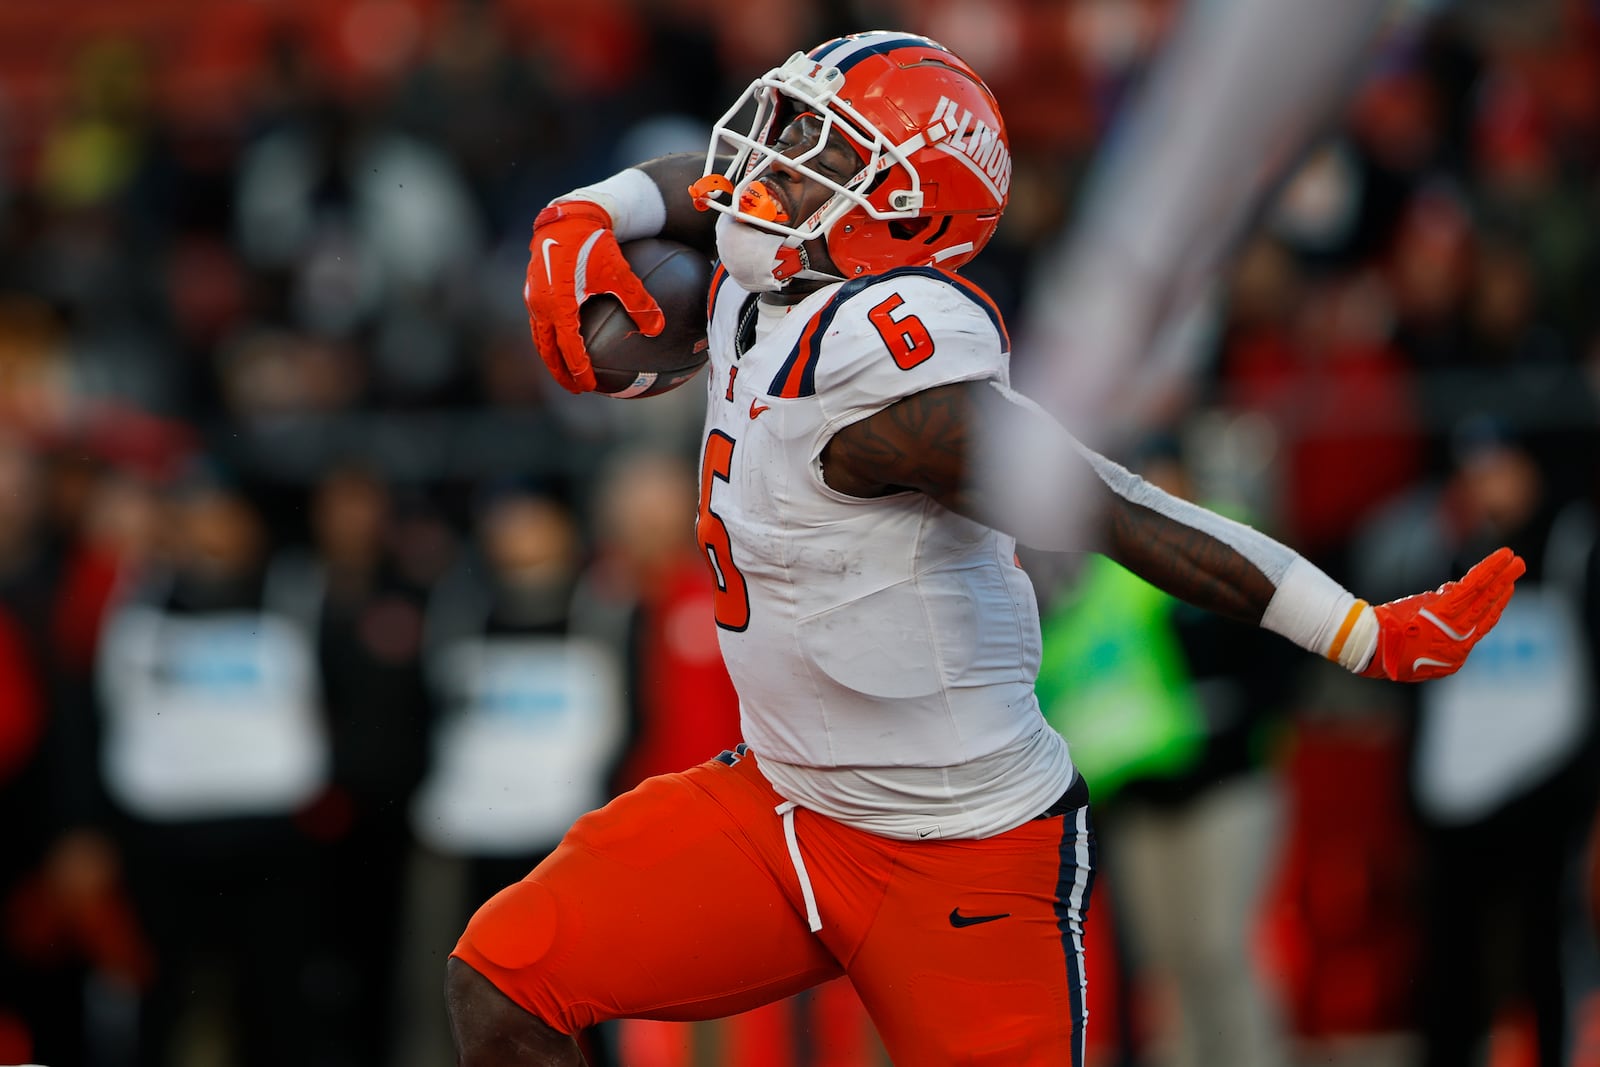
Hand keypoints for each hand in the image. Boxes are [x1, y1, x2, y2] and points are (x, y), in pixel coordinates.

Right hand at [524, 200, 664, 392]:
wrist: (569, 215)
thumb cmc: (595, 242)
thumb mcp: (619, 272)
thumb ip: (638, 301)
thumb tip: (657, 328)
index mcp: (559, 305)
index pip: (569, 348)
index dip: (579, 370)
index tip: (590, 386)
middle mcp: (541, 304)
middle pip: (547, 349)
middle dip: (560, 372)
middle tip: (575, 389)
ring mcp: (533, 297)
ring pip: (540, 336)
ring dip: (552, 355)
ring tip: (566, 370)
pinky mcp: (533, 288)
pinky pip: (540, 320)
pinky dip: (551, 335)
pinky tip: (566, 338)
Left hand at [1362, 546, 1526, 681]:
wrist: (1372, 646)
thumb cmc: (1384, 645)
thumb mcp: (1414, 639)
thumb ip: (1434, 621)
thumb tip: (1449, 593)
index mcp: (1451, 654)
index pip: (1478, 627)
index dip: (1493, 609)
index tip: (1504, 592)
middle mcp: (1459, 644)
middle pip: (1486, 611)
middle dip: (1504, 590)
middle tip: (1518, 570)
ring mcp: (1454, 627)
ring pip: (1483, 597)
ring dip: (1502, 577)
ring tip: (1517, 561)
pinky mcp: (1446, 610)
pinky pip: (1473, 587)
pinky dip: (1488, 570)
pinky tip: (1502, 558)